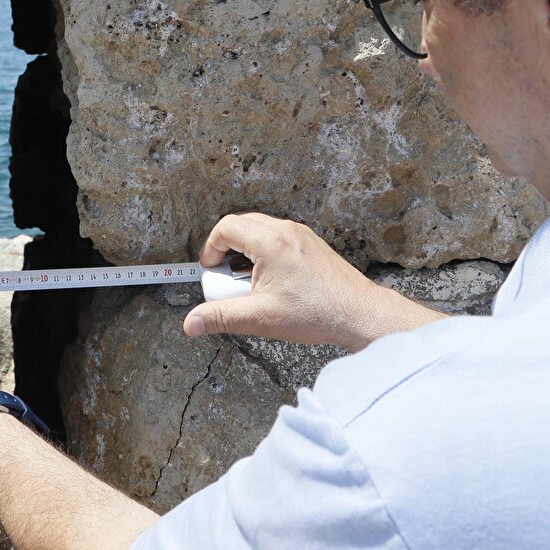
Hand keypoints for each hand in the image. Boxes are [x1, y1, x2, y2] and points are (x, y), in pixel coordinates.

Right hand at [182, 212, 438, 350]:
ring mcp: (301, 235)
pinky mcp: (311, 245)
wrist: (358, 313)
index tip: (212, 272)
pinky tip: (272, 285)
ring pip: (260, 232)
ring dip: (246, 254)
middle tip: (228, 280)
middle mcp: (285, 231)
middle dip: (227, 251)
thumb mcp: (260, 318)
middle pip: (241, 226)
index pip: (225, 228)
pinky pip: (277, 239)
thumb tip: (192, 323)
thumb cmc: (317, 313)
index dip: (211, 250)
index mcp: (270, 242)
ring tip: (250, 286)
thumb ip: (221, 317)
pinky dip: (265, 255)